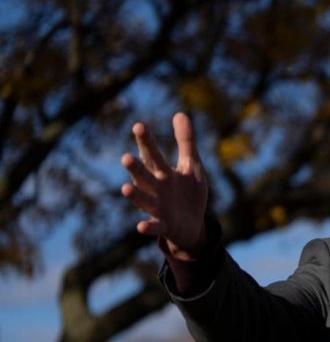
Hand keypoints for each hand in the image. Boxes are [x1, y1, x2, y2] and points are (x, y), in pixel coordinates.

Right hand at [120, 112, 208, 259]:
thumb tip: (179, 113)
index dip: (146, 142)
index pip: (152, 155)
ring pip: (144, 200)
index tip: (139, 126)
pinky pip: (154, 227)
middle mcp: (156, 188)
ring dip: (135, 196)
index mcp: (162, 172)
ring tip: (125, 188)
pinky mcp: (164, 226)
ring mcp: (158, 208)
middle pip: (145, 176)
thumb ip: (185, 141)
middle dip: (136, 168)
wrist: (192, 226)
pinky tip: (140, 226)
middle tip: (126, 157)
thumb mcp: (191, 165)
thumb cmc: (188, 193)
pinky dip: (148, 227)